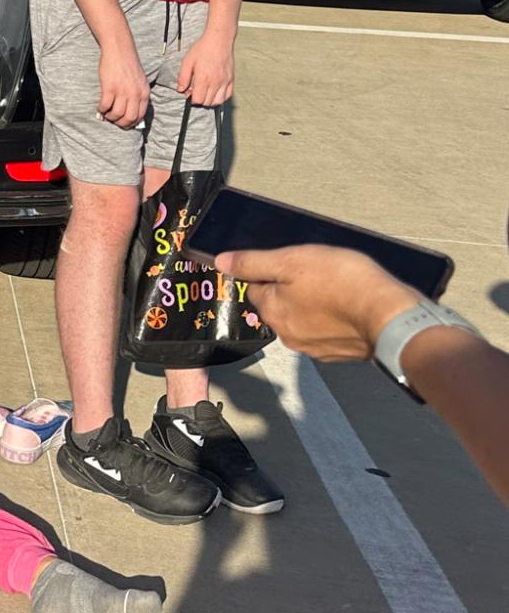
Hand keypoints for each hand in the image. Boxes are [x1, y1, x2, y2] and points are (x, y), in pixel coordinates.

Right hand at [96, 42, 151, 128]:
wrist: (119, 50)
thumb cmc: (128, 64)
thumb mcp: (140, 81)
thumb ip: (138, 95)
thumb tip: (130, 111)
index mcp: (145, 93)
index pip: (140, 116)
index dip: (131, 123)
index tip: (124, 123)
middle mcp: (135, 93)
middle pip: (129, 118)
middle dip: (120, 123)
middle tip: (114, 121)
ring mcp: (122, 91)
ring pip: (117, 114)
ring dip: (109, 117)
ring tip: (105, 114)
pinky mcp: (110, 88)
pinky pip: (105, 106)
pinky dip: (101, 110)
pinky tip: (100, 107)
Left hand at [178, 29, 235, 106]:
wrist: (219, 40)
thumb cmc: (203, 48)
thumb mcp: (187, 61)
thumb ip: (183, 78)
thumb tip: (180, 89)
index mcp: (204, 79)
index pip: (198, 100)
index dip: (191, 99)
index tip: (189, 93)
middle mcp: (216, 82)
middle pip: (207, 102)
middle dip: (200, 100)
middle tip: (196, 91)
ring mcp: (225, 81)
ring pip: (218, 101)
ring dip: (210, 100)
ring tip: (205, 92)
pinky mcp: (231, 79)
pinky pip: (228, 95)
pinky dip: (221, 97)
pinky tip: (215, 91)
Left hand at [217, 245, 422, 362]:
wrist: (392, 317)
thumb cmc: (345, 284)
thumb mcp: (292, 260)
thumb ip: (254, 262)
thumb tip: (221, 262)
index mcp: (272, 311)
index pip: (255, 287)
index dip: (271, 271)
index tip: (292, 264)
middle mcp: (288, 334)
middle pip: (279, 303)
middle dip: (293, 288)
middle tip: (318, 273)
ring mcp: (315, 347)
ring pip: (304, 318)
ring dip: (315, 304)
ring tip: (337, 288)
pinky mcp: (340, 352)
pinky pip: (328, 331)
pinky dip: (335, 319)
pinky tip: (349, 306)